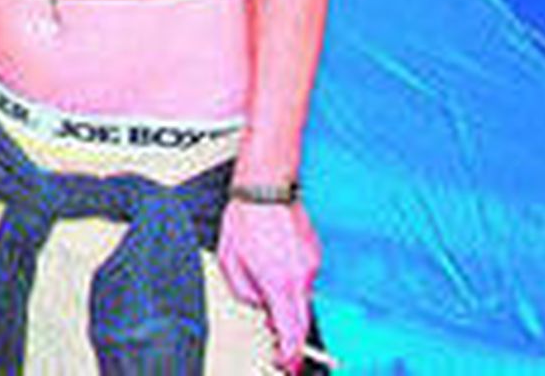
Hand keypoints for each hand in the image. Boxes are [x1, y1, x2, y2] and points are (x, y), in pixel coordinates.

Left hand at [217, 200, 320, 374]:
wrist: (266, 186)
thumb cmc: (246, 217)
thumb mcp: (229, 261)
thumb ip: (244, 292)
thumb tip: (259, 305)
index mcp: (279, 281)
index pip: (291, 331)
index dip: (290, 354)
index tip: (285, 362)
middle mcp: (301, 275)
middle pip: (301, 319)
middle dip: (289, 332)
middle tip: (277, 339)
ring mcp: (312, 263)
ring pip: (300, 295)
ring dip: (284, 295)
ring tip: (263, 270)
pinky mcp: (315, 253)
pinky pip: (303, 276)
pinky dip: (290, 277)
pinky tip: (275, 258)